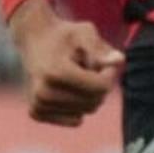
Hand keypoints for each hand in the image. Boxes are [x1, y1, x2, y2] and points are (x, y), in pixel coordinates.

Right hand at [12, 0, 119, 126]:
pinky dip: (77, 106)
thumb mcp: (85, 32)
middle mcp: (43, 92)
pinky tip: (67, 89)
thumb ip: (102, 48)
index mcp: (56, 72)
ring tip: (75, 76)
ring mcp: (38, 104)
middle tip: (90, 66)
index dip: (109, 74)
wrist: (33, 39)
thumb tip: (120, 61)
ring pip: (85, 112)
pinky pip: (75, 120)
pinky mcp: (36, 113)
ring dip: (87, 95)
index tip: (104, 61)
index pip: (101, 87)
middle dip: (99, 86)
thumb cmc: (64, 35)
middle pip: (94, 102)